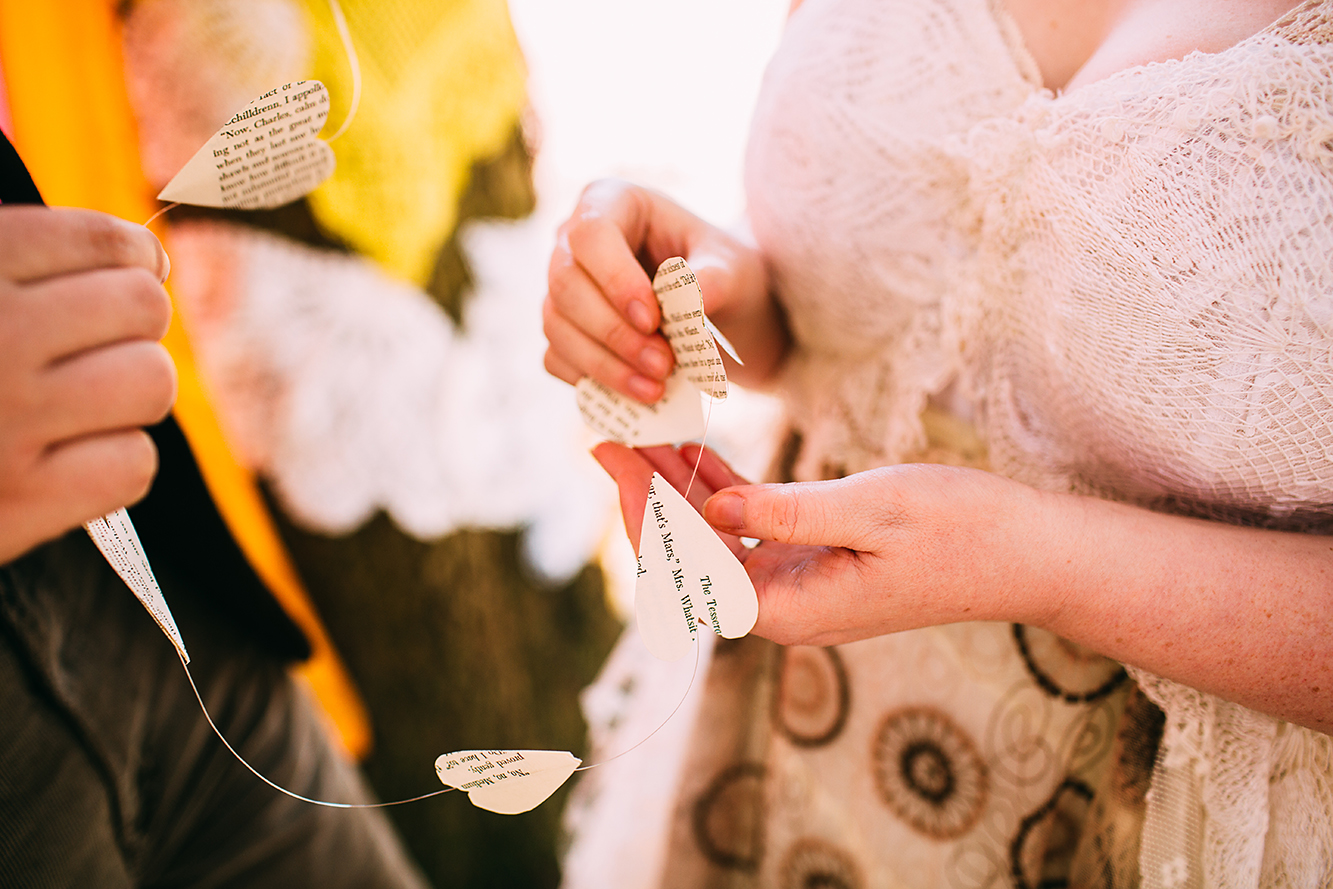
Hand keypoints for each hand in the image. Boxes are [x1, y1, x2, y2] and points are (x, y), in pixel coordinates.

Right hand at [0, 206, 175, 563]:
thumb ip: (9, 251)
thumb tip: (130, 248)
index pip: (102, 241)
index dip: (136, 256)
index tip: (139, 269)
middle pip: (143, 310)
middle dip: (131, 327)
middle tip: (102, 344)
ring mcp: (7, 422)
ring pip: (151, 383)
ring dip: (129, 393)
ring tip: (88, 401)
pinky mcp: (18, 505)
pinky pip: (133, 465)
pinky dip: (111, 465)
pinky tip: (69, 460)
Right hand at [543, 179, 785, 403]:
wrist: (726, 313)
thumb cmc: (728, 275)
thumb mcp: (736, 269)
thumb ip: (714, 279)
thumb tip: (690, 302)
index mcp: (614, 203)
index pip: (591, 233)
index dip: (614, 279)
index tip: (653, 320)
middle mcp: (575, 241)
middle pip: (565, 284)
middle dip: (613, 332)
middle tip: (663, 366)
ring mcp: (564, 288)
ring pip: (556, 325)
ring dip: (603, 364)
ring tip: (656, 389)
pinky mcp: (565, 331)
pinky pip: (556, 358)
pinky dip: (592, 380)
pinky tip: (636, 394)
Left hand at [594, 441, 1052, 645]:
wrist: (1027, 554)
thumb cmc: (963, 531)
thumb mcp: (874, 509)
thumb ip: (788, 513)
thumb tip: (712, 510)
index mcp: (794, 609)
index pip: (693, 572)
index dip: (650, 517)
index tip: (619, 465)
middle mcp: (788, 607)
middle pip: (694, 557)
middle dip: (650, 499)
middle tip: (608, 440)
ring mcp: (802, 586)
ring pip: (719, 539)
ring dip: (680, 491)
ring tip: (640, 437)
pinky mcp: (818, 562)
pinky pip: (755, 528)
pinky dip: (723, 492)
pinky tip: (695, 454)